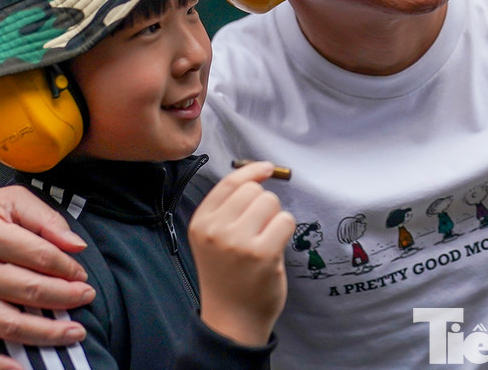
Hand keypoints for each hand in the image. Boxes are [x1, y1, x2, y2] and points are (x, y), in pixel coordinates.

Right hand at [0, 187, 93, 369]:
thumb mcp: (6, 202)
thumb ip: (45, 218)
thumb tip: (77, 245)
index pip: (42, 256)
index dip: (69, 269)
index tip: (82, 276)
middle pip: (30, 291)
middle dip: (67, 299)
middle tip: (87, 300)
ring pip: (8, 324)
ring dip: (47, 333)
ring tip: (73, 333)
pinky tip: (22, 368)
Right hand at [190, 160, 296, 346]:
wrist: (232, 320)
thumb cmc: (228, 276)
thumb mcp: (214, 239)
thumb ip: (229, 209)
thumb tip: (258, 172)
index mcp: (201, 223)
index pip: (230, 183)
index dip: (253, 171)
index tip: (267, 168)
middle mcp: (216, 230)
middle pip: (254, 191)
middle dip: (264, 205)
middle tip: (259, 230)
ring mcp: (238, 242)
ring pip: (272, 202)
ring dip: (275, 218)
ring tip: (264, 241)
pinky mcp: (263, 252)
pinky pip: (286, 221)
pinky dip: (286, 232)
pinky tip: (274, 250)